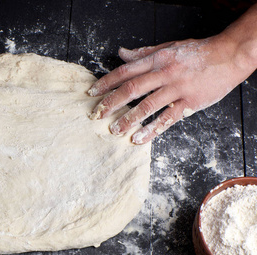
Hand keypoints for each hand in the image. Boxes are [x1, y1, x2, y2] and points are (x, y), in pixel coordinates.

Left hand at [88, 35, 255, 143]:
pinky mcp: (189, 103)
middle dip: (111, 103)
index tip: (92, 93)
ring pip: (147, 106)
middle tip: (96, 114)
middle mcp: (164, 73)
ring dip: (128, 119)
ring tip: (114, 129)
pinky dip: (151, 130)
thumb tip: (121, 53)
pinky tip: (138, 138)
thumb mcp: (168, 46)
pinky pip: (167, 119)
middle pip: (131, 89)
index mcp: (157, 59)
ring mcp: (177, 89)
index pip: (125, 72)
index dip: (106, 83)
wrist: (229, 55)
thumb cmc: (198, 51)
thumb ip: (143, 53)